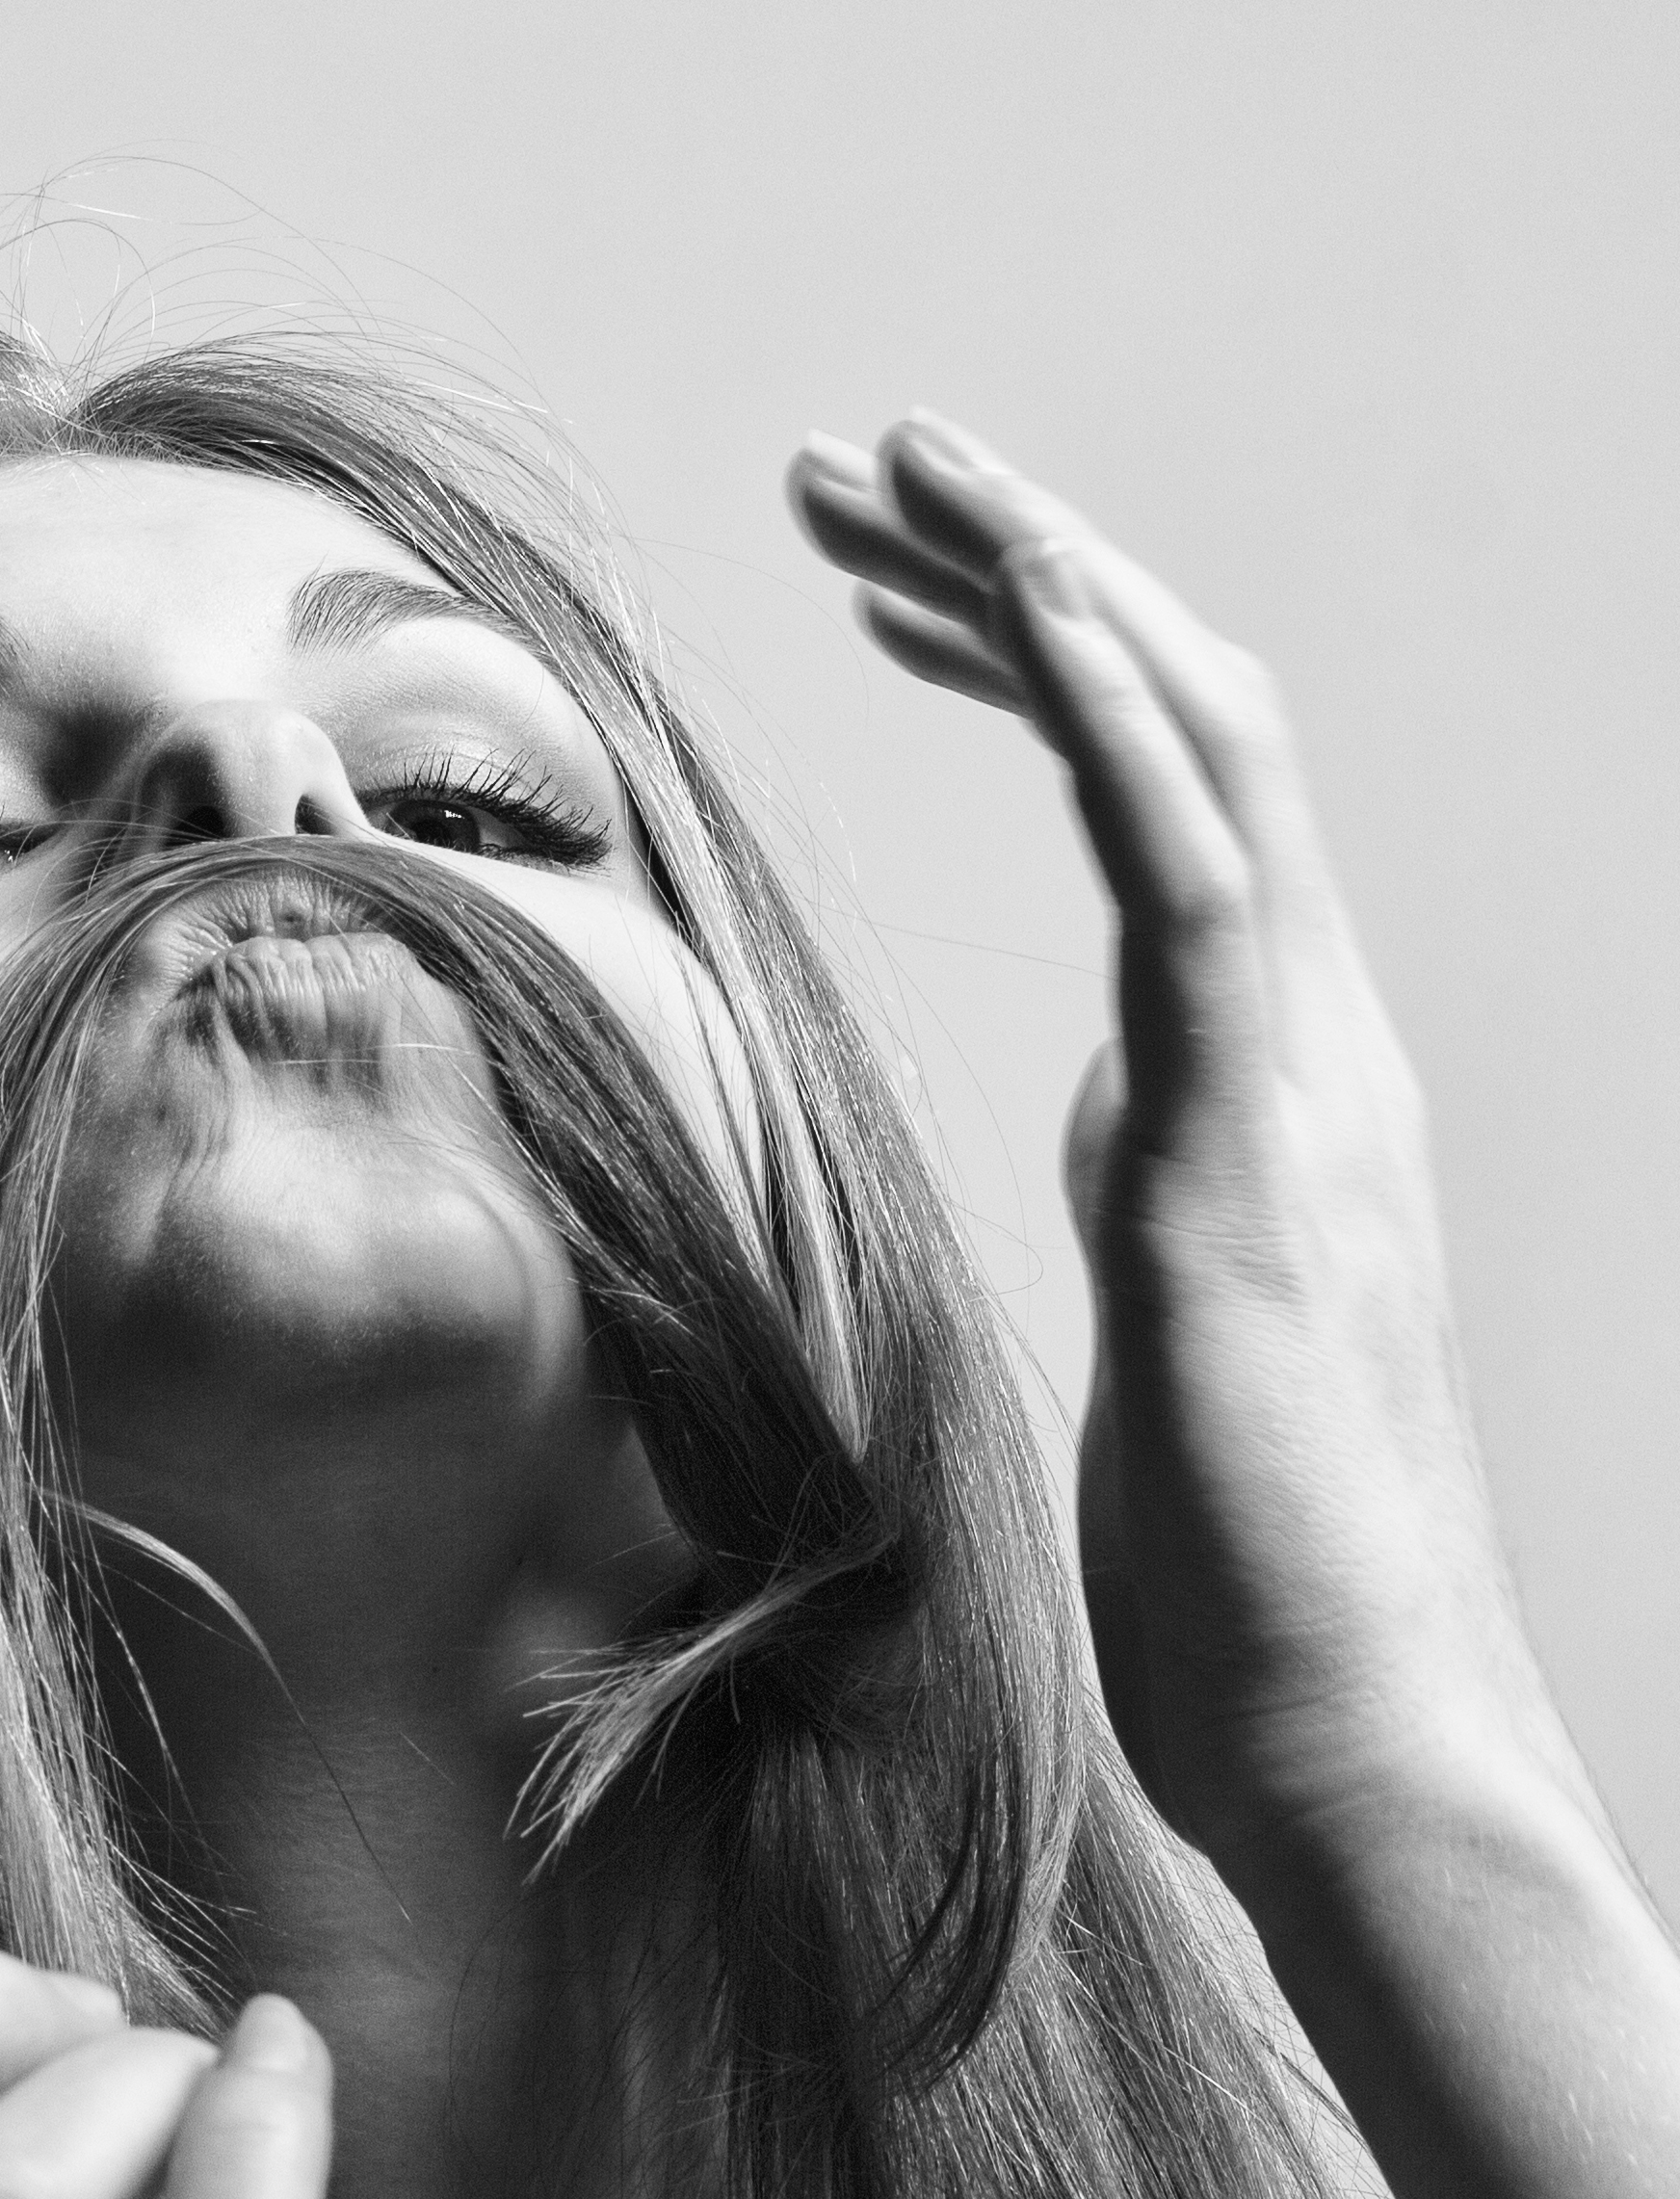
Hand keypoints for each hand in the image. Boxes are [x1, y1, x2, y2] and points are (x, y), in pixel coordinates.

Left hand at [786, 415, 1588, 1884]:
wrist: (1345, 1738)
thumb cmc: (1250, 1581)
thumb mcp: (1172, 1324)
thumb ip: (1158, 1185)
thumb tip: (1110, 1096)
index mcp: (1265, 1077)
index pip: (1155, 796)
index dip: (1027, 660)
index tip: (878, 578)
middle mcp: (1308, 1038)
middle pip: (1178, 720)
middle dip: (1015, 571)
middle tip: (855, 466)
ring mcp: (1298, 1079)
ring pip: (1195, 739)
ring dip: (1043, 577)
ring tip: (899, 460)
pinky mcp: (1251, 1146)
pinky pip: (1191, 869)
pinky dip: (1104, 710)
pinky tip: (1013, 592)